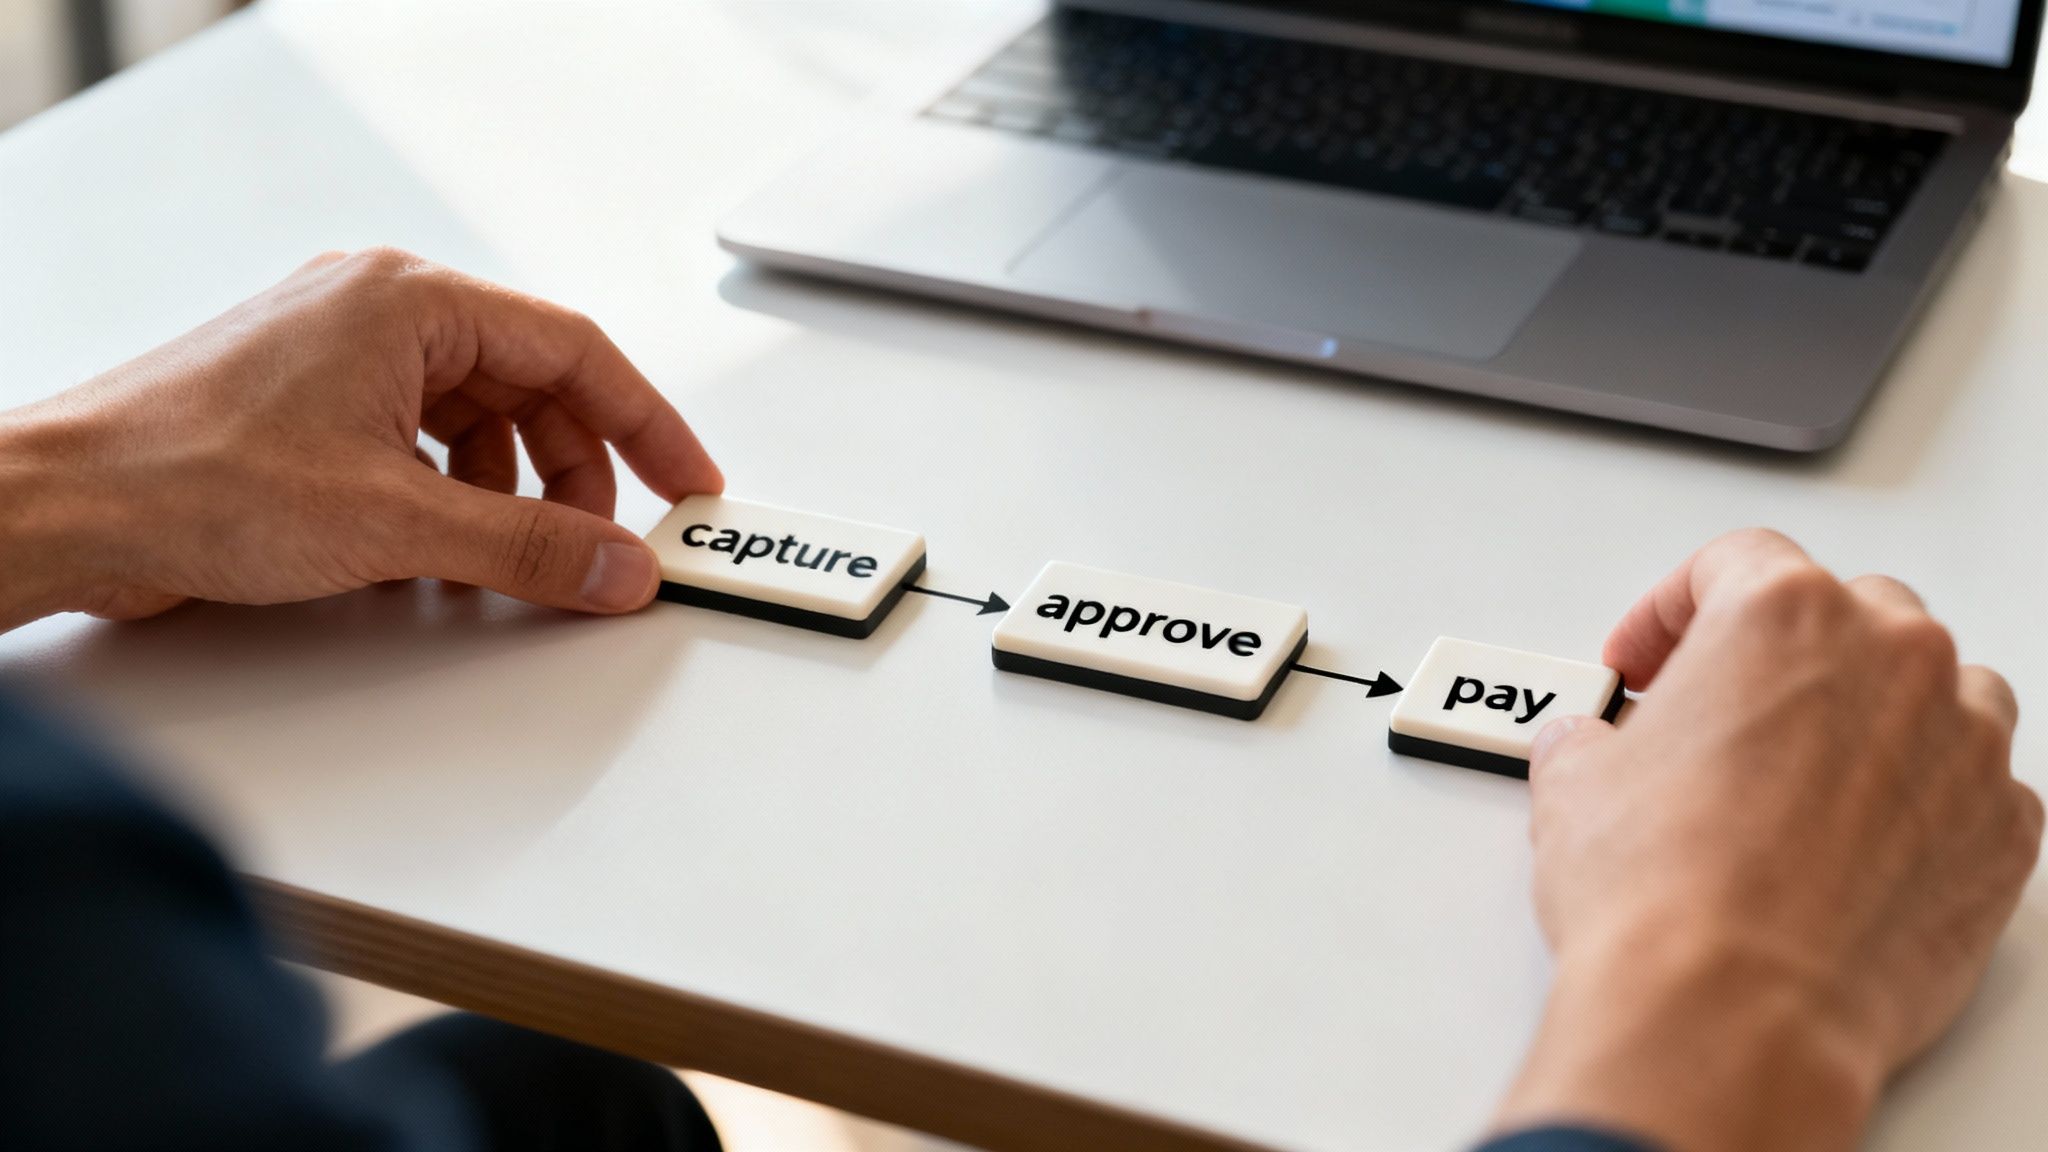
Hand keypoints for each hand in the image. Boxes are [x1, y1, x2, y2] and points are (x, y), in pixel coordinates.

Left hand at [0, 248, 720, 630]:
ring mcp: (340, 362)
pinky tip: (436, 557)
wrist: (62, 509)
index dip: (648, 423)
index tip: (687, 483)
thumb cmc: (189, 476)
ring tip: (508, 563)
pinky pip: (420, 447)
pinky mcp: (310, 413)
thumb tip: (618, 563)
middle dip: (574, 476)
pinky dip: (449, 502)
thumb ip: (528, 545)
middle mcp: (378, 315)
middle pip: (530, 389)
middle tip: (598, 547)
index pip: (576, 350)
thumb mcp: (396, 521)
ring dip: (508, 497)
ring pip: (476, 423)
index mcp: (410, 300)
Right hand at [1495, 529, 2038, 1151]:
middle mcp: (1892, 658)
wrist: (1733, 1012)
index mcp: (1782, 615)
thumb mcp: (1575, 786)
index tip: (1646, 660)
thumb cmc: (1664, 895)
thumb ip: (1597, 740)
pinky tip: (1858, 847)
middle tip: (1720, 714)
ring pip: (1935, 689)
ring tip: (1800, 776)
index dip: (1671, 611)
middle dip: (1783, 657)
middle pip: (1848, 611)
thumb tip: (1593, 756)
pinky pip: (1973, 786)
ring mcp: (1965, 744)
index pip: (1733, 563)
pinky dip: (1924, 801)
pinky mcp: (2004, 833)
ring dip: (1873, 714)